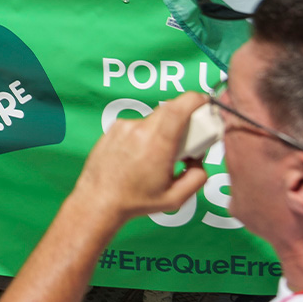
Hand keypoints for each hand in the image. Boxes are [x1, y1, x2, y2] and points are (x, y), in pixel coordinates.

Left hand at [71, 93, 210, 218]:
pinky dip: (146, 136)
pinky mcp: (114, 128)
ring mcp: (124, 127)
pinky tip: (139, 156)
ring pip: (154, 119)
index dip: (196, 100)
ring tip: (155, 157)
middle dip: (183, 120)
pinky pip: (138, 125)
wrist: (97, 201)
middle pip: (170, 110)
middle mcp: (140, 130)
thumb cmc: (134, 201)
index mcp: (157, 144)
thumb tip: (200, 161)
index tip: (204, 104)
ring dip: (162, 131)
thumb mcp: (175, 198)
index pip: (180, 107)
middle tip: (184, 142)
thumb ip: (197, 177)